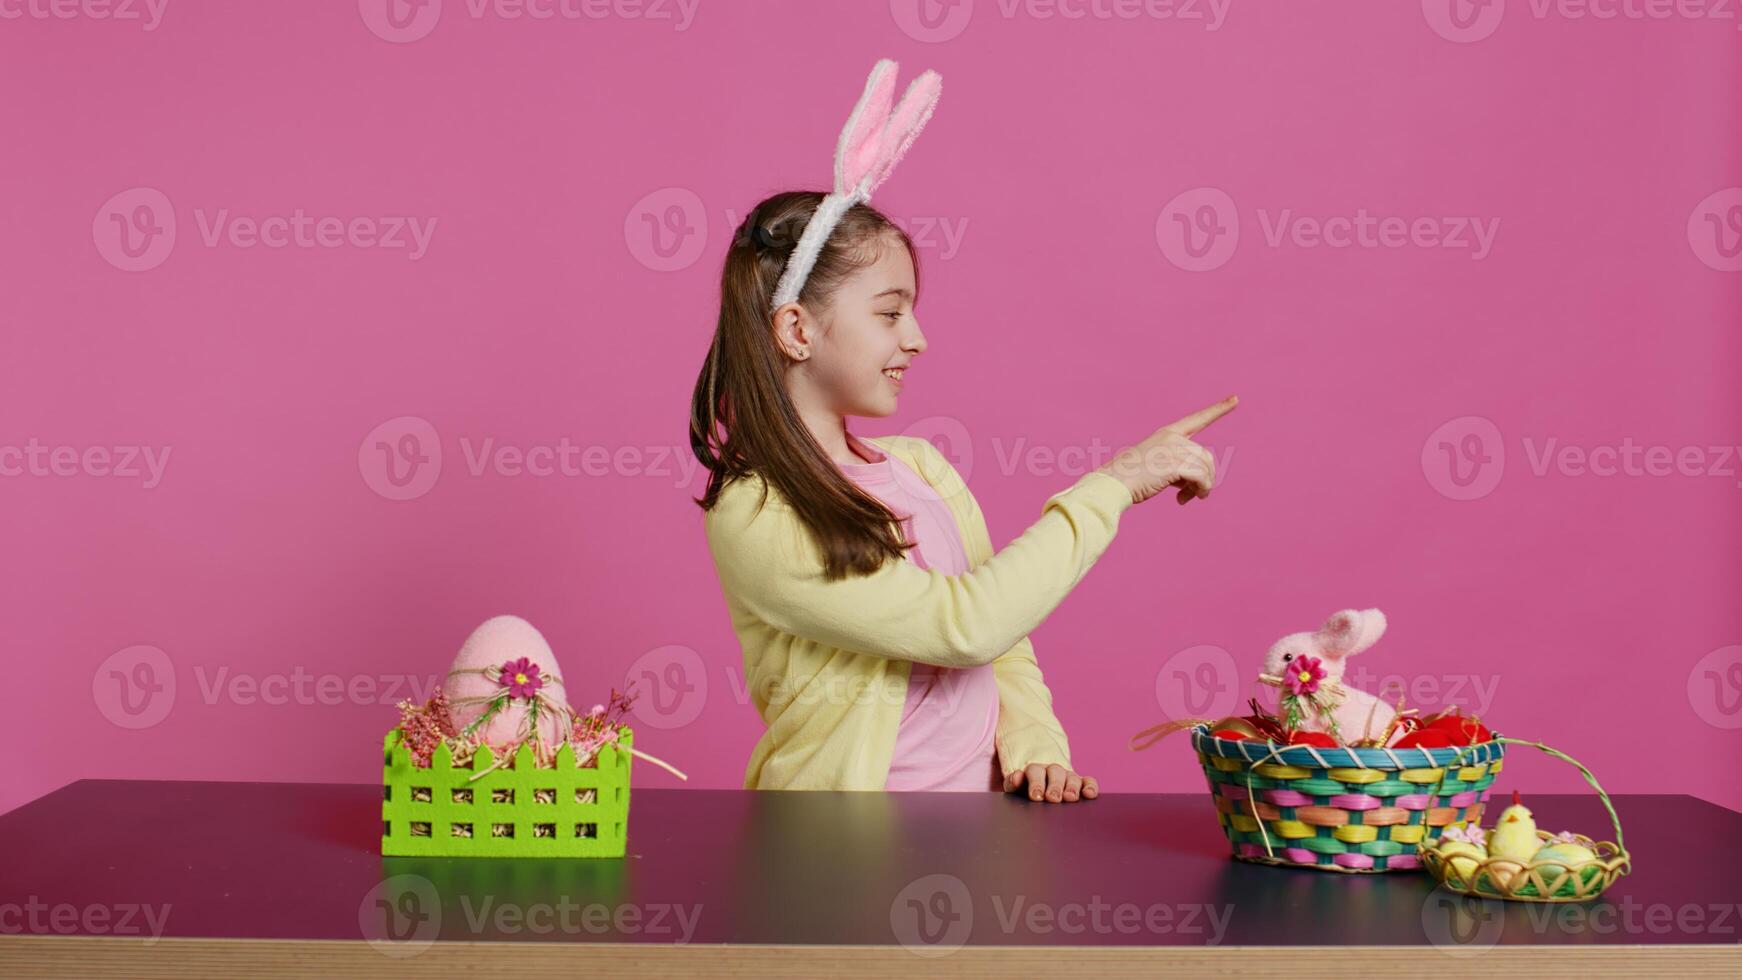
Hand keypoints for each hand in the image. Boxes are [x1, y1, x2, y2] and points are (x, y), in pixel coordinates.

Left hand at [1003, 763, 1098, 802]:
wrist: (1042, 791)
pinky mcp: (1082, 783)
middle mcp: (1053, 771)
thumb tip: (1017, 777)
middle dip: (1054, 786)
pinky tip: (1089, 795)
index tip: (1036, 796)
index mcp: (1035, 770)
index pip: (1034, 772)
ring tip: (1070, 798)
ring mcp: (1068, 776)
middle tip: (1053, 798)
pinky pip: (1089, 782)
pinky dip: (1091, 787)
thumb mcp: (1017, 789)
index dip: (1036, 783)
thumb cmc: (1027, 792)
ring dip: (1072, 787)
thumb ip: (1013, 783)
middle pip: (1055, 773)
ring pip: (1072, 777)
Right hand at [1096, 394, 1238, 505]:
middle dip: (1204, 477)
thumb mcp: (1155, 466)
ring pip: (1205, 469)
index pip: (1197, 419)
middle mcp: (1173, 437)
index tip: (1236, 398)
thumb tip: (1197, 484)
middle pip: (1206, 456)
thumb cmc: (1130, 478)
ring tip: (1187, 498)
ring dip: (1202, 487)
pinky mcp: (1175, 464)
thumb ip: (1177, 467)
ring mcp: (1174, 449)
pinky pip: (1202, 478)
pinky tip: (1183, 500)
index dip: (1218, 409)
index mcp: (1167, 433)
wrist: (1112, 483)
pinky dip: (1200, 491)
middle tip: (1193, 495)